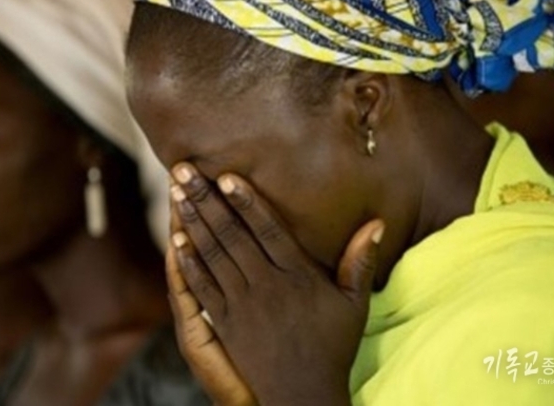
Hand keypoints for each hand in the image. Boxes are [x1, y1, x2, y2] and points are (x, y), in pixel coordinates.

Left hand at [169, 163, 383, 405]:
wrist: (303, 395)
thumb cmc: (332, 345)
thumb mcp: (354, 303)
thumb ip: (361, 261)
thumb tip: (378, 223)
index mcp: (297, 277)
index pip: (268, 230)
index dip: (246, 201)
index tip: (225, 175)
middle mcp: (266, 286)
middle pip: (232, 235)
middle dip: (205, 200)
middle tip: (184, 170)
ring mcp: (241, 305)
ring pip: (213, 255)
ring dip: (192, 223)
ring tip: (176, 194)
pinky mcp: (224, 324)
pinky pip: (202, 288)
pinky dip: (188, 264)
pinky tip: (175, 242)